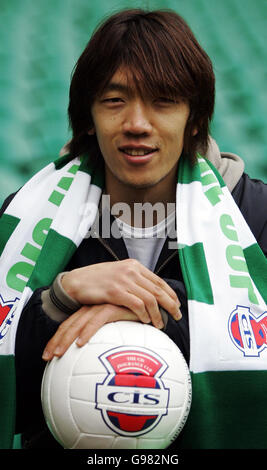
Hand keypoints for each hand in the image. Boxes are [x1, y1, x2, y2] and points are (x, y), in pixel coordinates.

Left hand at [42, 303, 138, 360]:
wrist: (152, 304)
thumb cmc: (135, 320)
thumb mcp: (118, 330)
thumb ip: (107, 340)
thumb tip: (99, 363)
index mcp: (90, 312)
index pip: (69, 325)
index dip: (57, 338)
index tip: (48, 355)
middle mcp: (93, 308)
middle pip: (69, 324)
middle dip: (56, 340)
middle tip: (47, 357)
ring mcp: (102, 306)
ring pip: (79, 323)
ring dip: (67, 338)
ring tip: (59, 353)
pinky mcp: (113, 306)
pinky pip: (97, 321)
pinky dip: (88, 331)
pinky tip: (81, 343)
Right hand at [61, 259, 180, 325]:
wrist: (75, 282)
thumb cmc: (96, 281)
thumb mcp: (118, 274)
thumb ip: (133, 280)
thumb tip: (148, 292)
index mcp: (134, 265)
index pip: (159, 280)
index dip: (170, 294)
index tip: (177, 304)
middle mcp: (131, 270)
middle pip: (158, 290)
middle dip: (171, 305)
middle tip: (177, 316)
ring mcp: (123, 280)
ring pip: (150, 298)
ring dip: (158, 313)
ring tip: (161, 324)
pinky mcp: (115, 291)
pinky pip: (136, 304)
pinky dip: (144, 314)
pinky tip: (146, 321)